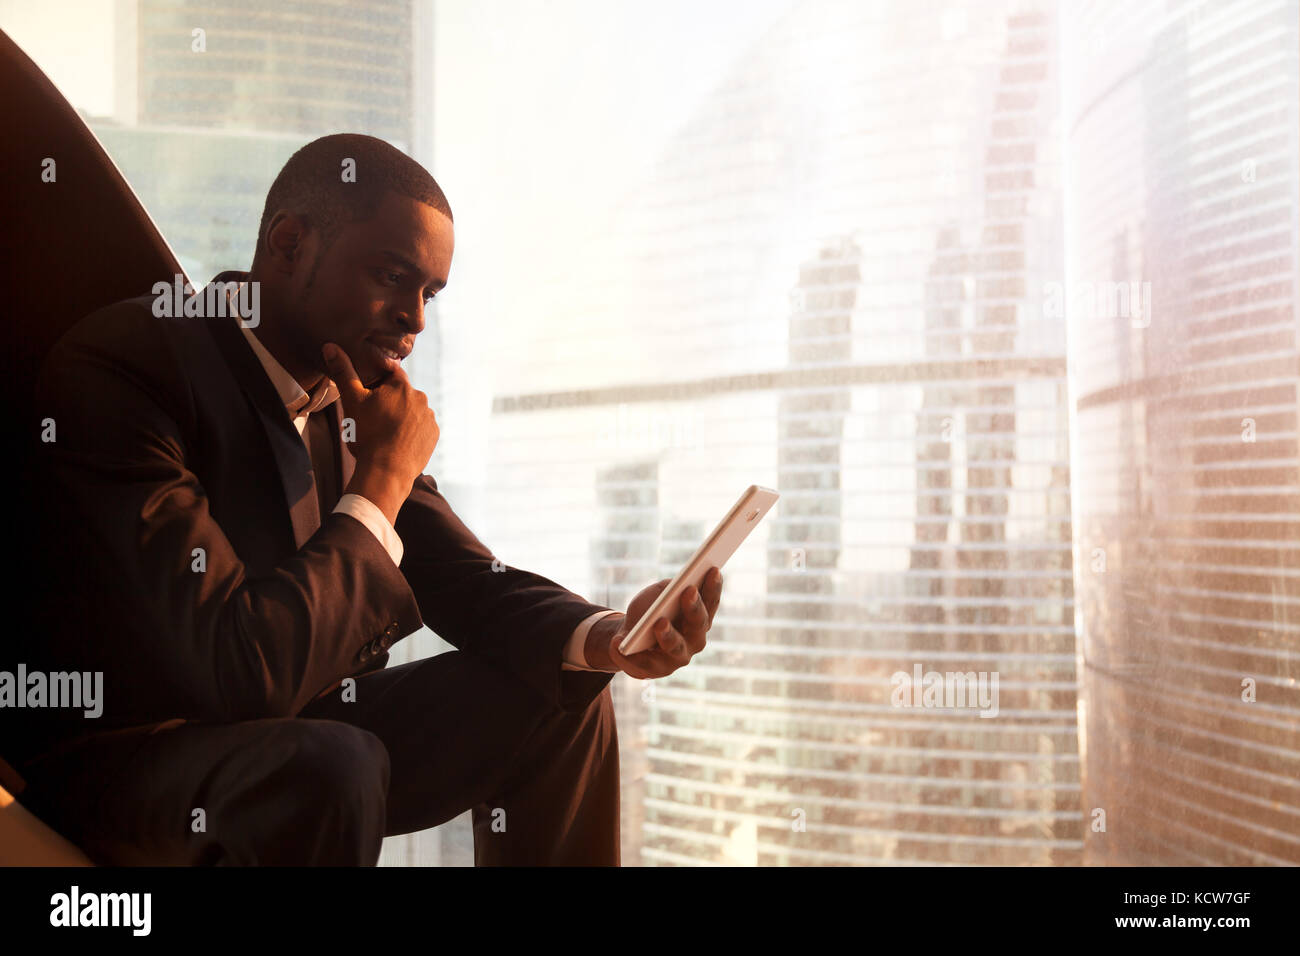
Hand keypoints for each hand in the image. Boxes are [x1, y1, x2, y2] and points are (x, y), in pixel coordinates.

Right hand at [323, 342, 438, 523]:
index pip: (390, 373)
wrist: (386, 472)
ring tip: (383, 433)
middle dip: (388, 401)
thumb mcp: (351, 401)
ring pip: (411, 410)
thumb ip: (343, 372)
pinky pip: (420, 427)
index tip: (368, 394)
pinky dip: (410, 431)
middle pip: (401, 393)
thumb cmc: (367, 436)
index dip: (377, 381)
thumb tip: (331, 346)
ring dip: (400, 416)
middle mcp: (421, 398)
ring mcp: (430, 418)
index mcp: (402, 386)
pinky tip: (396, 441)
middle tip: (372, 419)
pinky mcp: (434, 435)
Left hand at [591, 567, 722, 678]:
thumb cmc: (648, 612)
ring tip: (659, 622)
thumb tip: (674, 586)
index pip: (711, 602)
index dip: (713, 587)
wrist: (628, 639)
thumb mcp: (657, 594)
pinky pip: (643, 663)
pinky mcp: (655, 671)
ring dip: (669, 634)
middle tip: (689, 590)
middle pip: (698, 624)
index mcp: (700, 619)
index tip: (713, 569)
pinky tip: (618, 643)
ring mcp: (677, 657)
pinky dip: (629, 654)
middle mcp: (695, 640)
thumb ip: (668, 589)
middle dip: (694, 607)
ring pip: (675, 647)